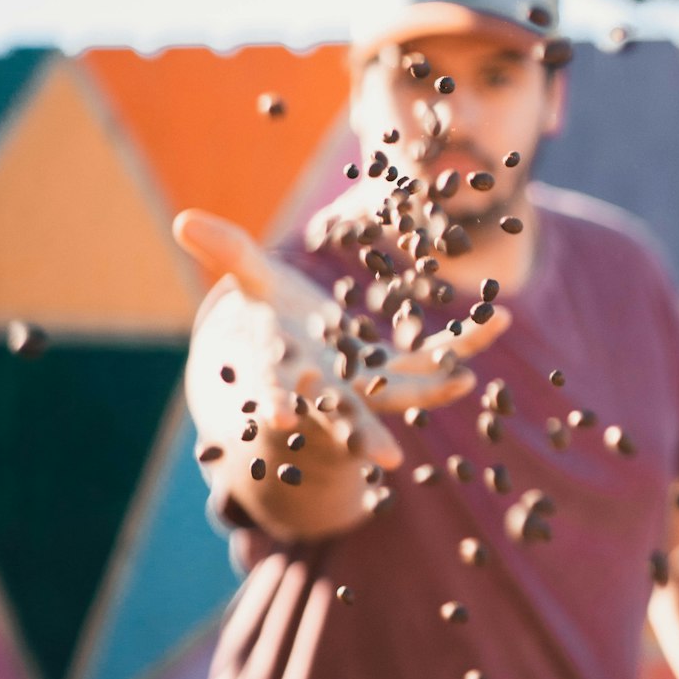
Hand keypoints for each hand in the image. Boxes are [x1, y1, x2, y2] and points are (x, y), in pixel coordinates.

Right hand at [173, 209, 510, 537]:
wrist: (301, 348)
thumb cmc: (269, 314)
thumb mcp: (251, 281)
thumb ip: (226, 251)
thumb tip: (181, 219)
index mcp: (288, 372)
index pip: (277, 393)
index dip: (277, 402)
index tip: (279, 415)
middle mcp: (330, 389)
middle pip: (343, 417)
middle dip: (363, 435)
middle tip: (386, 458)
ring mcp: (368, 385)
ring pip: (402, 391)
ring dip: (434, 388)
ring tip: (466, 381)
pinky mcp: (397, 371)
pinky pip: (435, 359)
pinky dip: (464, 344)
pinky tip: (497, 322)